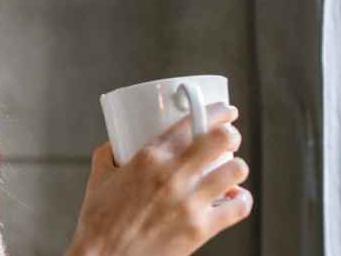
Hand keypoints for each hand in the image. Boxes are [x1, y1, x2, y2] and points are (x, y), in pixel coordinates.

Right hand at [65, 103, 251, 255]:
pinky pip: (239, 207)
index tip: (225, 112)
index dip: (217, 111)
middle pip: (222, 139)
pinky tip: (235, 199)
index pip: (193, 122)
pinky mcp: (201, 229)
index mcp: (149, 157)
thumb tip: (117, 144)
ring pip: (236, 170)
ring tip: (230, 171)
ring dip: (236, 168)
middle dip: (231, 134)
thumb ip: (109, 155)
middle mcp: (173, 175)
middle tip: (228, 139)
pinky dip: (242, 200)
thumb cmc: (98, 222)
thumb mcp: (99, 178)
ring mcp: (190, 202)